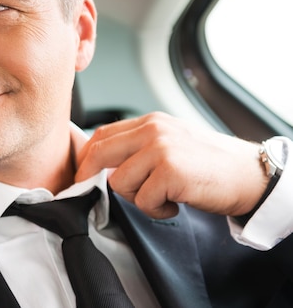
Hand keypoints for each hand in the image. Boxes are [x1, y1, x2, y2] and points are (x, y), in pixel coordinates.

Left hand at [75, 112, 268, 218]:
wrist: (249, 175)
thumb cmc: (210, 163)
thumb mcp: (171, 142)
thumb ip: (139, 146)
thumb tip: (102, 163)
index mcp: (150, 121)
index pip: (102, 134)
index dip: (85, 158)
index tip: (81, 175)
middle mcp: (153, 130)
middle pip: (99, 153)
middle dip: (88, 177)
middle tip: (91, 191)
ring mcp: (161, 149)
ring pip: (119, 182)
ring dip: (137, 198)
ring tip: (163, 196)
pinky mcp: (170, 172)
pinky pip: (142, 201)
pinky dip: (157, 210)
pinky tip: (176, 203)